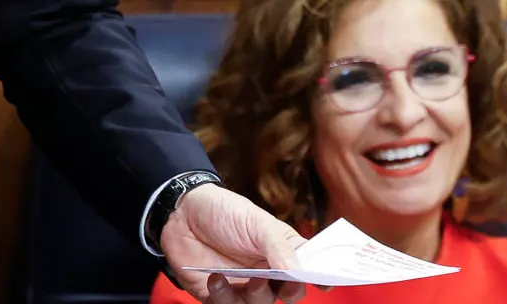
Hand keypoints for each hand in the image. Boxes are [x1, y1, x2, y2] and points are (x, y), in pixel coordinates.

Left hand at [161, 184, 307, 302]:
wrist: (181, 213)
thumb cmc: (223, 211)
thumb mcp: (255, 221)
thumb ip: (278, 246)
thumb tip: (300, 271)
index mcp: (281, 252)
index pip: (307, 270)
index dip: (319, 279)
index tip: (325, 286)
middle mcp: (266, 273)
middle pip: (287, 295)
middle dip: (288, 293)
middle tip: (280, 282)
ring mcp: (243, 286)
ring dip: (255, 297)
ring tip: (242, 280)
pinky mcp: (219, 295)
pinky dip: (224, 298)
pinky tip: (215, 279)